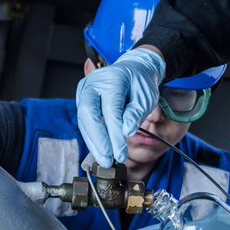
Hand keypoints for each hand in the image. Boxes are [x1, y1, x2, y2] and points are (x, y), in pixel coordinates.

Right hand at [75, 47, 162, 165]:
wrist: (133, 70)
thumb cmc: (140, 83)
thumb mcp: (146, 97)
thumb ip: (136, 114)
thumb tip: (126, 131)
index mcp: (113, 79)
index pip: (111, 110)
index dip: (114, 134)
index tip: (121, 153)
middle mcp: (94, 83)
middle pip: (88, 113)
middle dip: (98, 140)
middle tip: (108, 159)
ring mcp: (85, 90)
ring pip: (83, 120)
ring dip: (93, 142)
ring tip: (104, 160)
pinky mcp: (82, 99)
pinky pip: (84, 121)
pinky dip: (92, 137)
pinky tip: (100, 150)